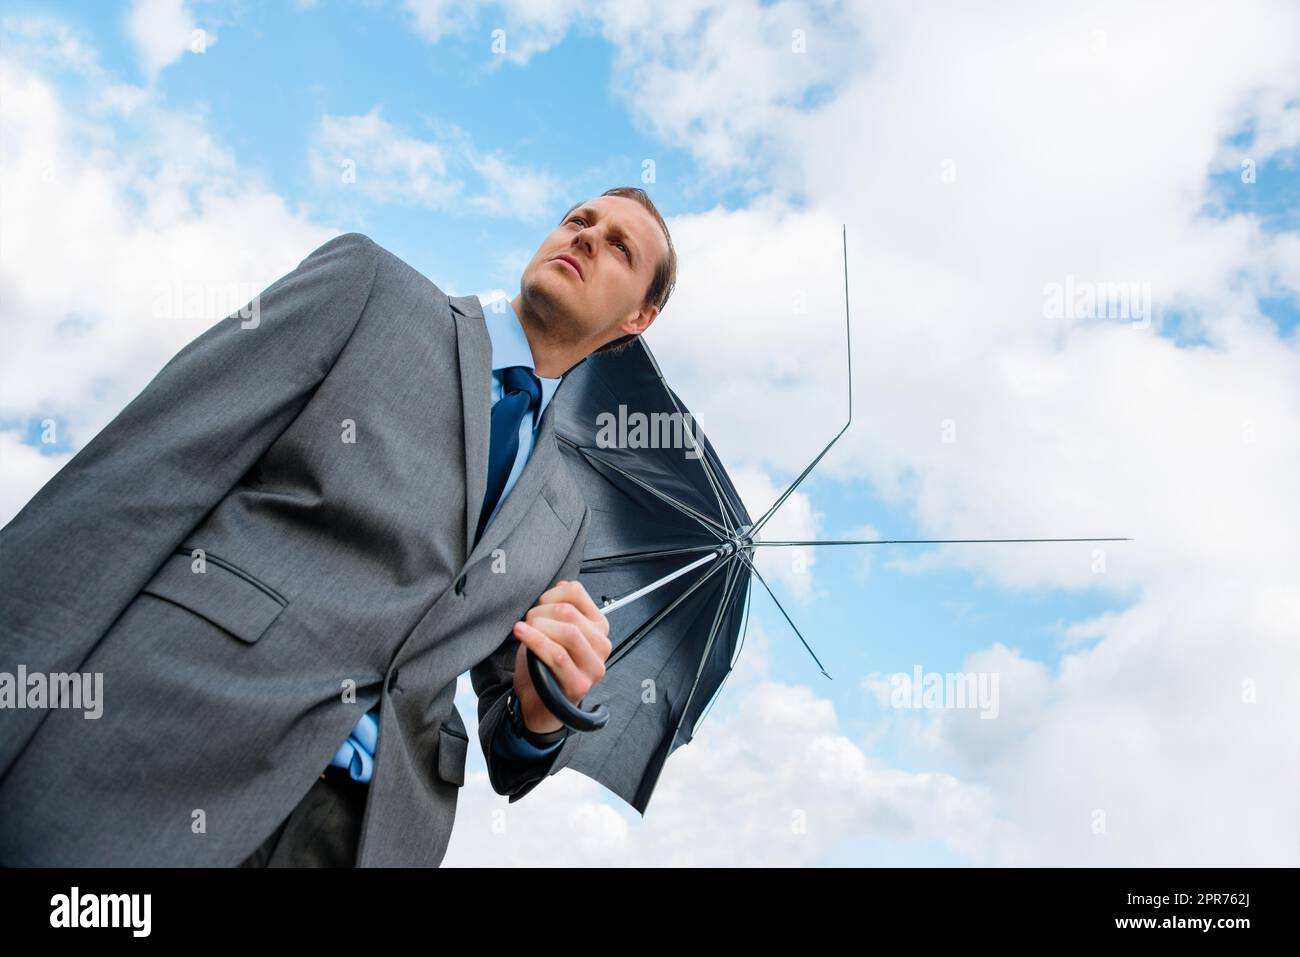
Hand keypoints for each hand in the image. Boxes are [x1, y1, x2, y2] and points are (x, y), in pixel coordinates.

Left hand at [511, 580, 610, 733]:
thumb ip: (561, 607)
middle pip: (569, 612)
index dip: (550, 594)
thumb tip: (563, 585)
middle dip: (540, 612)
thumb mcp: (554, 630)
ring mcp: (594, 667)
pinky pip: (557, 655)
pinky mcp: (580, 684)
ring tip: (523, 630)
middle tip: (527, 621)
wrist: (539, 702)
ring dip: (538, 627)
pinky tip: (521, 633)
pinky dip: (536, 641)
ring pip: (568, 633)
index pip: (576, 592)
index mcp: (599, 627)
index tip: (538, 606)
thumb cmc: (544, 664)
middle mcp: (603, 645)